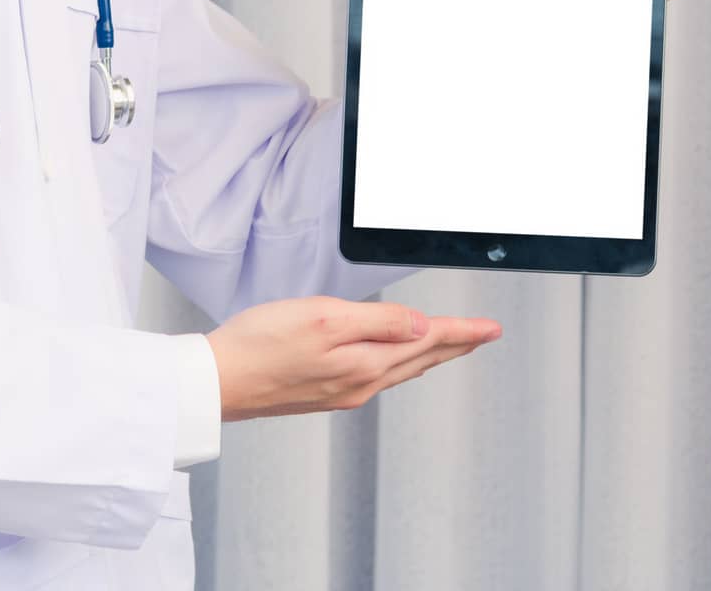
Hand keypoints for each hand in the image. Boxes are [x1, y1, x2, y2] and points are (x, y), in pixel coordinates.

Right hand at [204, 296, 501, 420]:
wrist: (219, 382)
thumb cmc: (261, 344)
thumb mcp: (324, 317)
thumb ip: (377, 321)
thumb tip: (422, 327)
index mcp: (365, 364)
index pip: (427, 343)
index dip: (462, 332)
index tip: (491, 328)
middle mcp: (359, 383)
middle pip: (419, 359)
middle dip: (454, 344)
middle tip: (482, 334)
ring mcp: (342, 391)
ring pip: (400, 369)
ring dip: (430, 354)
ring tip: (450, 343)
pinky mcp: (323, 392)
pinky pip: (378, 376)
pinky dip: (399, 362)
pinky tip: (395, 358)